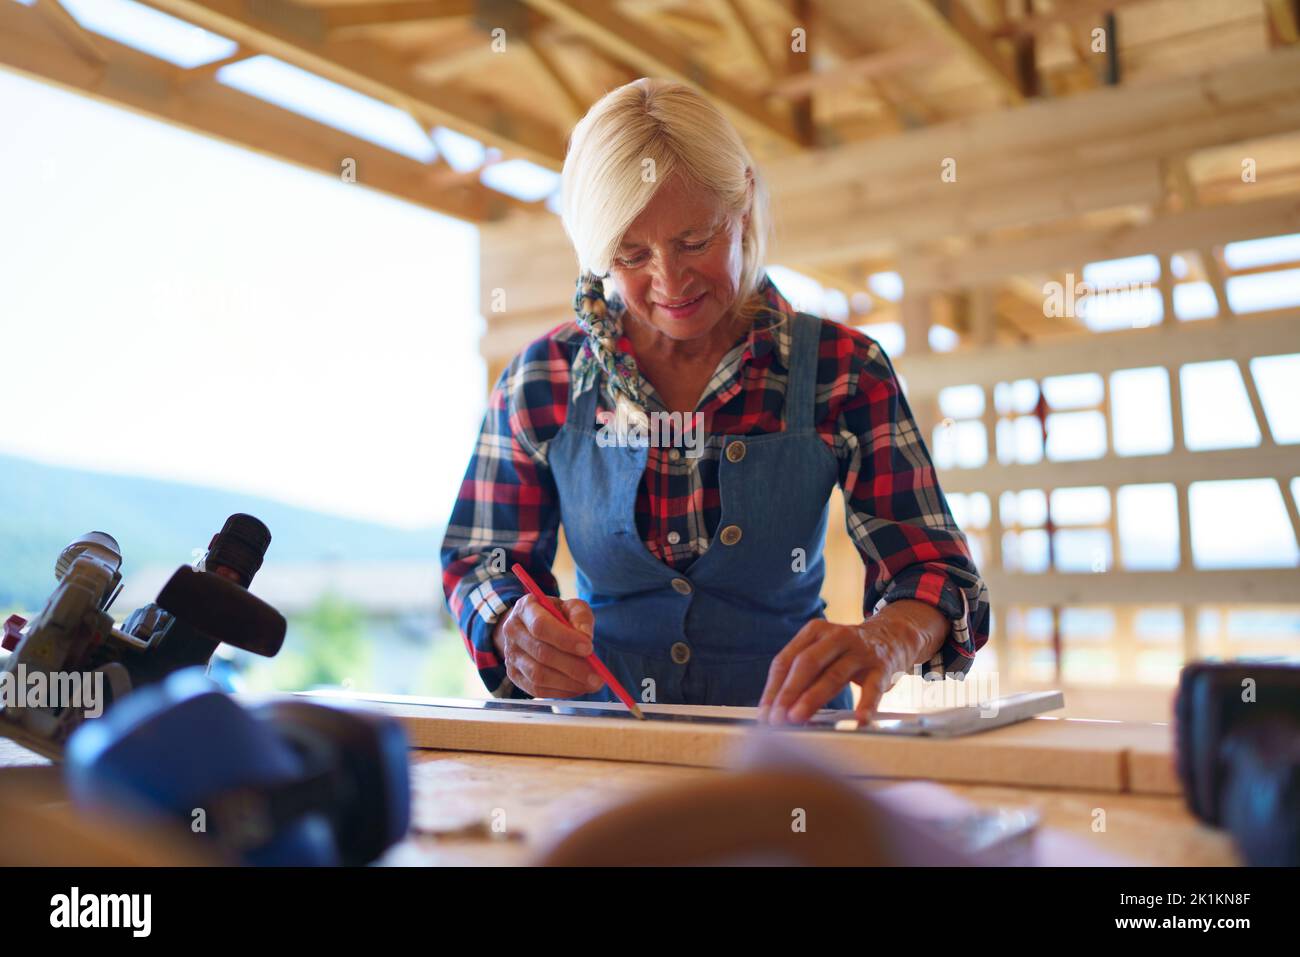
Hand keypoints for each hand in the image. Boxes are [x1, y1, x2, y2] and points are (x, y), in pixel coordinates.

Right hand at [492, 595, 602, 697]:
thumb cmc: (556, 616)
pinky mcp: (514, 676)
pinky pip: (537, 690)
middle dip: (573, 667)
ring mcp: (510, 655)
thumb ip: (580, 617)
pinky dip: (561, 692)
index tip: (589, 648)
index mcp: (525, 608)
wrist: (531, 627)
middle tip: (597, 676)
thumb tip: (586, 637)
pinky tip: (579, 688)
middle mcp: (512, 632)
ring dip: (569, 683)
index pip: (541, 626)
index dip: (565, 639)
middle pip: (541, 653)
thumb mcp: (570, 607)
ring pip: (538, 675)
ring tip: (592, 683)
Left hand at [758, 602, 945, 724]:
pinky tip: (859, 721)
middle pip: (806, 664)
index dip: (773, 688)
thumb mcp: (822, 652)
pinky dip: (866, 705)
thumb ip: (802, 675)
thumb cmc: (846, 652)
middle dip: (788, 693)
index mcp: (814, 631)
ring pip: (833, 675)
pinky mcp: (881, 667)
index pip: (785, 660)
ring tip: (798, 718)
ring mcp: (860, 651)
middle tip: (776, 719)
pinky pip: (873, 689)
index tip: (764, 713)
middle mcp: (835, 637)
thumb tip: (776, 711)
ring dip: (813, 699)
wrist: (892, 637)